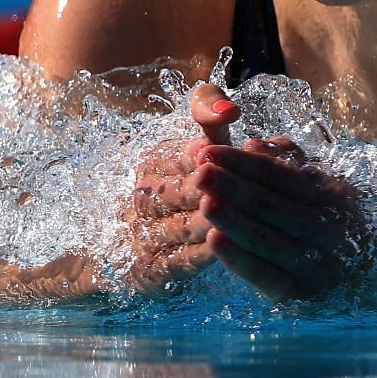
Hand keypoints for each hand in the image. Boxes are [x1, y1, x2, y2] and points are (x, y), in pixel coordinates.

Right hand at [123, 84, 240, 294]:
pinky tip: (219, 251)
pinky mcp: (150, 269)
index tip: (213, 152)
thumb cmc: (191, 184)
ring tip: (232, 219)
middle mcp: (144, 197)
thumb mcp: (201, 144)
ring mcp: (144, 234)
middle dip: (205, 191)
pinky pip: (173, 261)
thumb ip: (210, 114)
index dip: (197, 156)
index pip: (176, 157)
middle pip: (175, 193)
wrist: (146, 243)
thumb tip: (230, 108)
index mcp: (154, 163)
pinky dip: (195, 256)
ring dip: (203, 223)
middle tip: (231, 189)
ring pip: (177, 227)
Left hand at [191, 99, 366, 302]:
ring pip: (265, 238)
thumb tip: (253, 144)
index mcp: (328, 193)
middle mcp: (325, 227)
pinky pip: (264, 274)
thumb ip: (286, 161)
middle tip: (200, 173)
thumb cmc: (330, 221)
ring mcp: (316, 262)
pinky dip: (238, 258)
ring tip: (204, 202)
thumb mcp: (319, 185)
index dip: (241, 162)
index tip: (208, 152)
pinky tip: (214, 240)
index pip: (277, 174)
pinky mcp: (301, 292)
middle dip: (231, 187)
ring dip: (232, 220)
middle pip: (269, 204)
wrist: (366, 275)